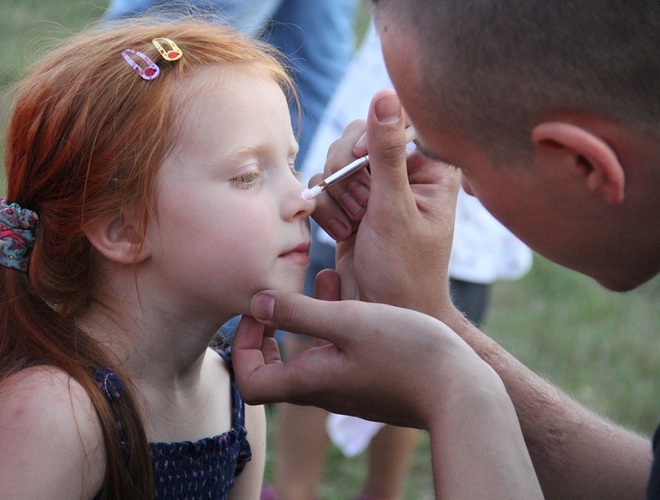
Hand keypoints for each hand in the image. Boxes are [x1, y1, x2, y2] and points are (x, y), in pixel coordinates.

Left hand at [232, 274, 497, 429]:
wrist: (463, 391)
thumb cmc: (406, 353)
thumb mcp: (348, 322)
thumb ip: (299, 313)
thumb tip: (256, 303)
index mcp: (309, 382)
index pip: (249, 385)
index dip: (241, 349)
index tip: (258, 313)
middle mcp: (323, 391)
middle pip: (273, 370)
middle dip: (268, 330)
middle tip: (277, 300)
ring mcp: (348, 388)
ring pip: (309, 354)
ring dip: (305, 317)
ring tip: (320, 278)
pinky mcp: (370, 380)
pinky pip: (337, 352)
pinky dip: (333, 322)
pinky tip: (351, 292)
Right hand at [310, 89, 459, 315]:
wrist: (383, 314)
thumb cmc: (404, 270)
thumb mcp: (395, 209)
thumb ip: (386, 153)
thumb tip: (386, 94)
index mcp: (430, 168)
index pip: (393, 122)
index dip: (369, 139)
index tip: (360, 162)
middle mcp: (402, 174)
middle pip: (357, 137)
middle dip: (347, 172)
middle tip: (359, 205)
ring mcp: (374, 190)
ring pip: (335, 163)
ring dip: (335, 194)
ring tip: (353, 225)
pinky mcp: (350, 206)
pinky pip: (323, 187)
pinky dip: (324, 209)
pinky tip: (340, 232)